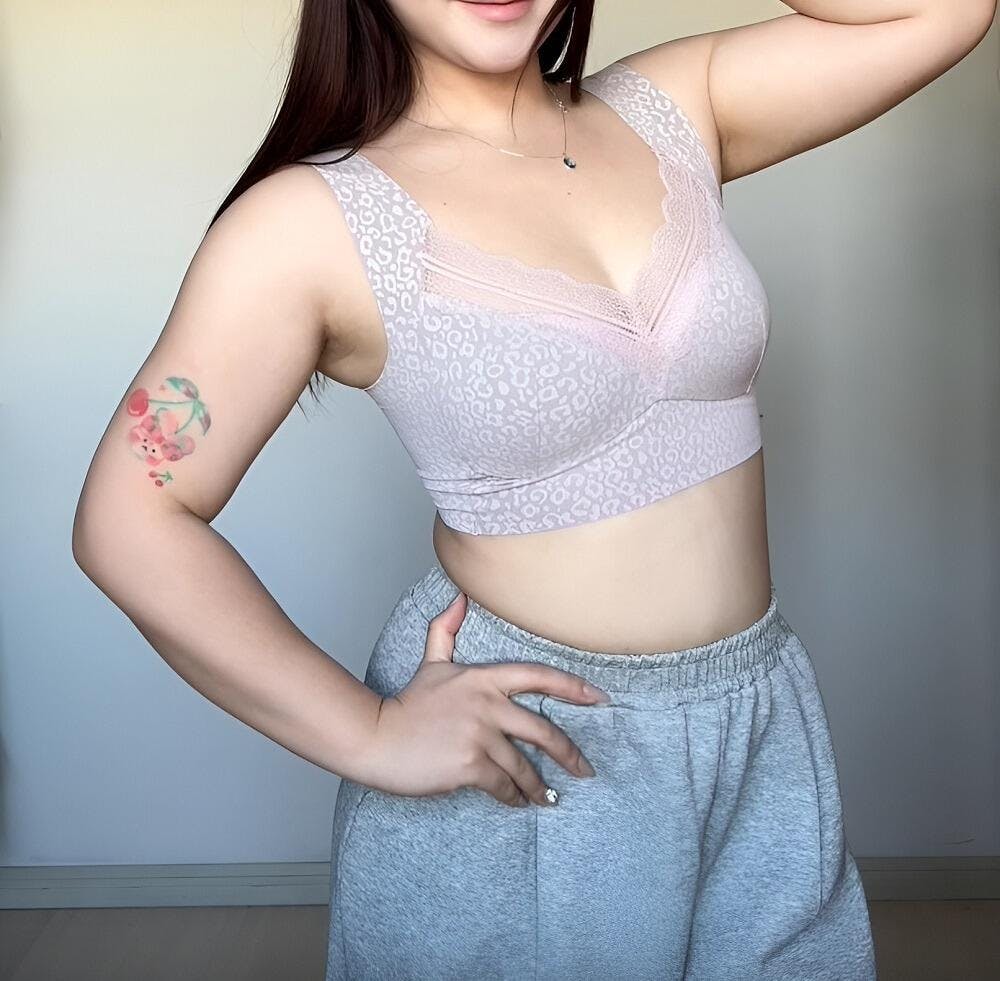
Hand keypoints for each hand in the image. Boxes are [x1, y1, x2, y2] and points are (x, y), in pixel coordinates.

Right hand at [361, 591, 608, 807]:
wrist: (377, 737)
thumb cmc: (407, 703)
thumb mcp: (431, 662)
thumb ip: (447, 629)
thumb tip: (460, 596)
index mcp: (484, 679)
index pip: (539, 677)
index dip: (574, 688)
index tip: (600, 699)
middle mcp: (488, 705)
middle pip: (543, 731)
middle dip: (570, 754)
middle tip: (586, 770)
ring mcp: (480, 737)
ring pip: (523, 767)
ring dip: (538, 787)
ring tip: (547, 797)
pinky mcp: (470, 766)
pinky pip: (504, 786)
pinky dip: (514, 798)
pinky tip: (518, 803)